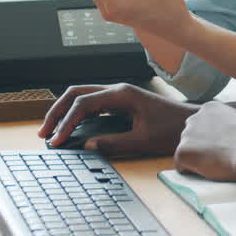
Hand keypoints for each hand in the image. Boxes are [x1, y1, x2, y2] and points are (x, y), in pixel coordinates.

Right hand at [38, 83, 196, 157]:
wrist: (192, 124)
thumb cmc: (172, 129)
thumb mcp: (143, 140)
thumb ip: (114, 142)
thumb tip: (88, 145)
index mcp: (122, 94)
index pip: (84, 103)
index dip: (66, 122)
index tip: (56, 140)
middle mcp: (117, 90)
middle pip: (77, 94)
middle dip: (57, 112)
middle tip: (44, 132)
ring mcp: (119, 95)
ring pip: (82, 97)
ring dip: (65, 112)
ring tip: (51, 131)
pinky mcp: (121, 103)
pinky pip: (92, 104)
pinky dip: (77, 114)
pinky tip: (70, 129)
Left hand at [174, 101, 235, 182]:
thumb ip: (231, 123)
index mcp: (209, 108)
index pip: (203, 124)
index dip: (212, 138)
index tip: (222, 146)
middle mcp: (194, 118)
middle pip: (191, 136)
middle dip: (200, 146)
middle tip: (217, 158)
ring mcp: (186, 135)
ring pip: (186, 151)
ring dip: (197, 159)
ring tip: (215, 165)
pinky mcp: (182, 152)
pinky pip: (181, 166)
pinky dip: (191, 171)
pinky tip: (207, 172)